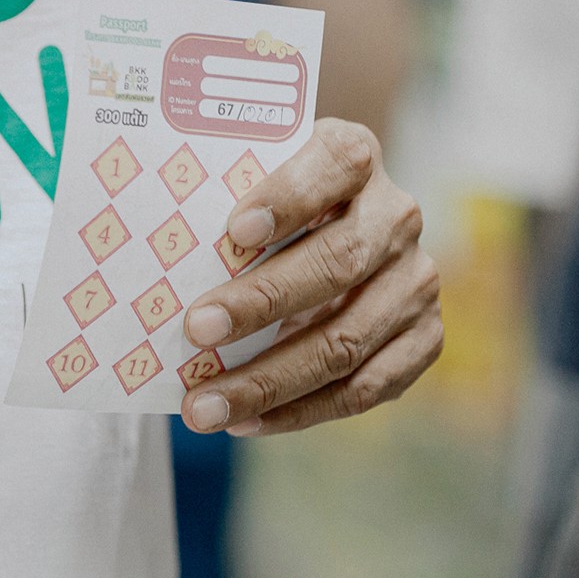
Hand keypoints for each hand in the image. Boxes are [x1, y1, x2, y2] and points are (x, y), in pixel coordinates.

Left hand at [179, 119, 441, 435]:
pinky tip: (246, 422)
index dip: (290, 197)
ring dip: (270, 380)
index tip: (234, 232)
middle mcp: (397, 215)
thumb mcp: (250, 181)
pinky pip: (365, 388)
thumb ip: (220, 199)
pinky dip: (301, 411)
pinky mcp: (424, 337)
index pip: (336, 163)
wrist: (324, 236)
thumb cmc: (265, 207)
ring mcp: (415, 280)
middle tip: (196, 330)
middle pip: (339, 261)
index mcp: (355, 156)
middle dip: (263, 301)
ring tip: (204, 406)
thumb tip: (154, 253)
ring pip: (347, 340)